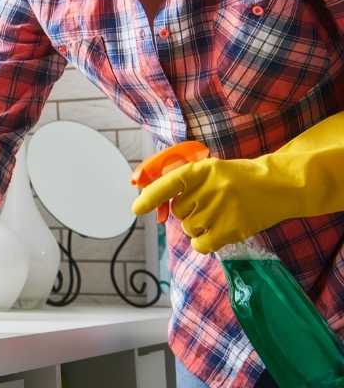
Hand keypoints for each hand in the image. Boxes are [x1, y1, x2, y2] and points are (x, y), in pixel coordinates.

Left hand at [132, 113, 343, 252]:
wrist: (278, 185)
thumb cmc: (238, 178)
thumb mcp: (211, 170)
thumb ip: (184, 183)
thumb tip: (155, 205)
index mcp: (201, 170)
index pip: (168, 184)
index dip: (149, 197)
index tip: (136, 210)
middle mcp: (209, 189)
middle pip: (177, 212)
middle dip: (188, 211)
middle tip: (210, 203)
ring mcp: (220, 210)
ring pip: (188, 228)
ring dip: (198, 226)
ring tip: (219, 214)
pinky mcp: (231, 229)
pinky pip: (201, 245)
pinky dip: (204, 242)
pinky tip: (218, 232)